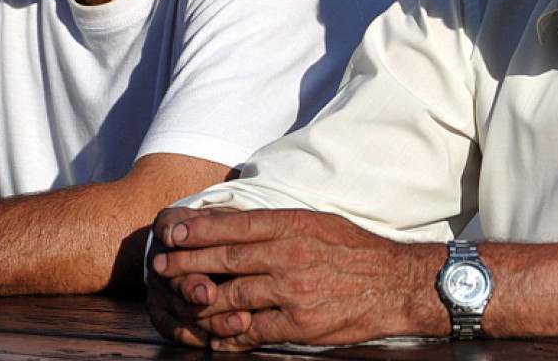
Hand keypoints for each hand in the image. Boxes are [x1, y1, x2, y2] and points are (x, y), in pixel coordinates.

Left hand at [148, 206, 447, 350]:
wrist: (396, 283)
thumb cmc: (355, 250)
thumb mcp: (317, 221)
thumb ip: (278, 223)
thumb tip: (236, 223)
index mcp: (291, 225)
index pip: (234, 224)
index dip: (198, 229)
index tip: (172, 232)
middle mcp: (288, 255)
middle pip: (224, 258)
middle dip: (186, 262)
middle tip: (161, 264)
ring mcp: (292, 290)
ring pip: (232, 295)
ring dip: (200, 300)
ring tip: (179, 300)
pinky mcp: (299, 323)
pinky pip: (254, 330)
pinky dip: (230, 334)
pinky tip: (214, 336)